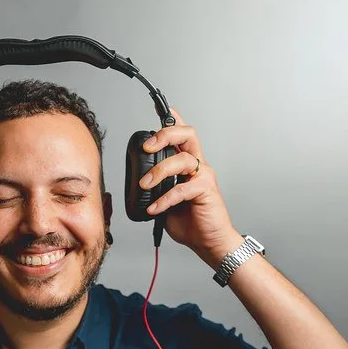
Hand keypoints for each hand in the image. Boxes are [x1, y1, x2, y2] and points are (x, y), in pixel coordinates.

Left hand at [140, 107, 237, 255]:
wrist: (209, 242)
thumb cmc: (191, 221)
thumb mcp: (165, 200)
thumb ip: (156, 187)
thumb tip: (138, 182)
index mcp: (188, 164)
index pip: (182, 135)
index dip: (172, 119)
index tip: (159, 106)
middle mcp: (198, 165)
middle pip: (187, 135)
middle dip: (165, 135)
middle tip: (147, 147)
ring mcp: (203, 176)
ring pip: (182, 160)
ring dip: (159, 171)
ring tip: (144, 185)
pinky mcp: (206, 190)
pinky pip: (182, 188)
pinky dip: (165, 198)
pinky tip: (154, 208)